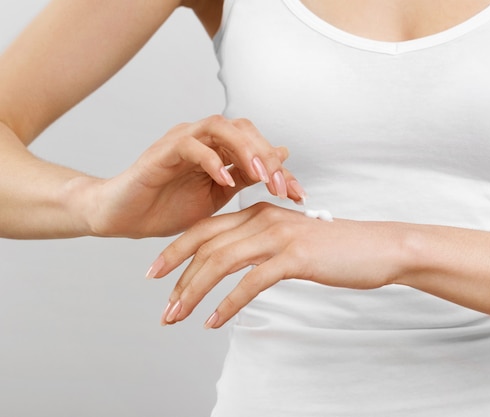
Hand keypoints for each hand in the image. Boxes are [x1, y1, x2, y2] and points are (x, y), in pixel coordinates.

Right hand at [83, 116, 305, 237]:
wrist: (125, 218)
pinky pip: (191, 145)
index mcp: (219, 150)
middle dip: (267, 156)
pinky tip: (225, 179)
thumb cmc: (168, 207)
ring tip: (259, 176)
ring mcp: (183, 141)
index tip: (299, 195)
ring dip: (245, 149)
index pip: (257, 147)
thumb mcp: (218, 197)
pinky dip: (211, 160)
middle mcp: (203, 139)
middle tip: (280, 186)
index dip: (280, 169)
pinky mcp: (162, 151)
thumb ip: (246, 176)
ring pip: (221, 127)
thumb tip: (282, 157)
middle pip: (244, 129)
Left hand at [150, 202, 410, 327]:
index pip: (207, 229)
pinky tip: (215, 321)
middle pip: (206, 245)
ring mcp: (278, 236)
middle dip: (176, 275)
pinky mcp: (294, 257)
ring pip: (221, 262)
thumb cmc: (338, 248)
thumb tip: (243, 265)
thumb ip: (266, 246)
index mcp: (260, 213)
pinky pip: (251, 282)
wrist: (379, 247)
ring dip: (194, 292)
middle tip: (162, 306)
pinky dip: (228, 304)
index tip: (157, 273)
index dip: (177, 250)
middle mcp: (264, 219)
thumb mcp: (294, 241)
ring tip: (177, 317)